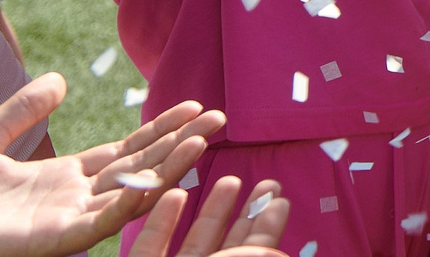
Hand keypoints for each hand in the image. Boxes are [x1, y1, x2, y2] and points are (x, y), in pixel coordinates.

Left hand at [0, 73, 223, 256]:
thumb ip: (22, 110)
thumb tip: (58, 78)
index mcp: (60, 179)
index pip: (124, 152)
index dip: (160, 131)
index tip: (194, 106)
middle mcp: (71, 201)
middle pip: (139, 168)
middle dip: (180, 144)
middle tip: (219, 118)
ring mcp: (64, 222)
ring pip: (131, 193)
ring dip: (168, 169)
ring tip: (203, 141)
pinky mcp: (50, 241)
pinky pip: (102, 222)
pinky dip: (133, 199)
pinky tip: (157, 177)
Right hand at [125, 174, 288, 256]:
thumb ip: (254, 254)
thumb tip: (278, 237)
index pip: (250, 254)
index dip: (265, 229)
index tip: (280, 200)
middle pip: (225, 246)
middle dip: (246, 214)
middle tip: (267, 183)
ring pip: (192, 244)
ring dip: (211, 212)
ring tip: (231, 180)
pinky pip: (149, 247)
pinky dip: (160, 221)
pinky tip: (174, 193)